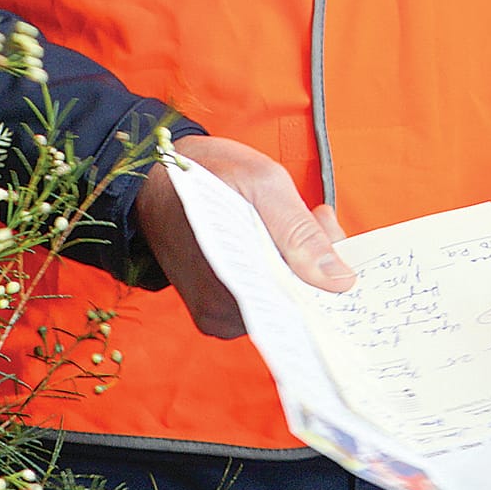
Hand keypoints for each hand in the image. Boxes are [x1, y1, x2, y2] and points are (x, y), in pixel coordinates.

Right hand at [137, 139, 352, 339]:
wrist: (150, 177)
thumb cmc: (203, 173)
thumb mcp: (260, 182)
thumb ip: (300, 232)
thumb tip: (339, 281)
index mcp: (233, 282)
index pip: (304, 303)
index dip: (329, 271)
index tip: (330, 230)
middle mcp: (222, 312)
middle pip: (296, 305)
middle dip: (314, 266)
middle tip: (313, 217)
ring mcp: (216, 316)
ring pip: (282, 304)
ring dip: (296, 268)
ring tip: (285, 223)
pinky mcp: (214, 314)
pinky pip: (263, 303)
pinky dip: (276, 275)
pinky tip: (269, 241)